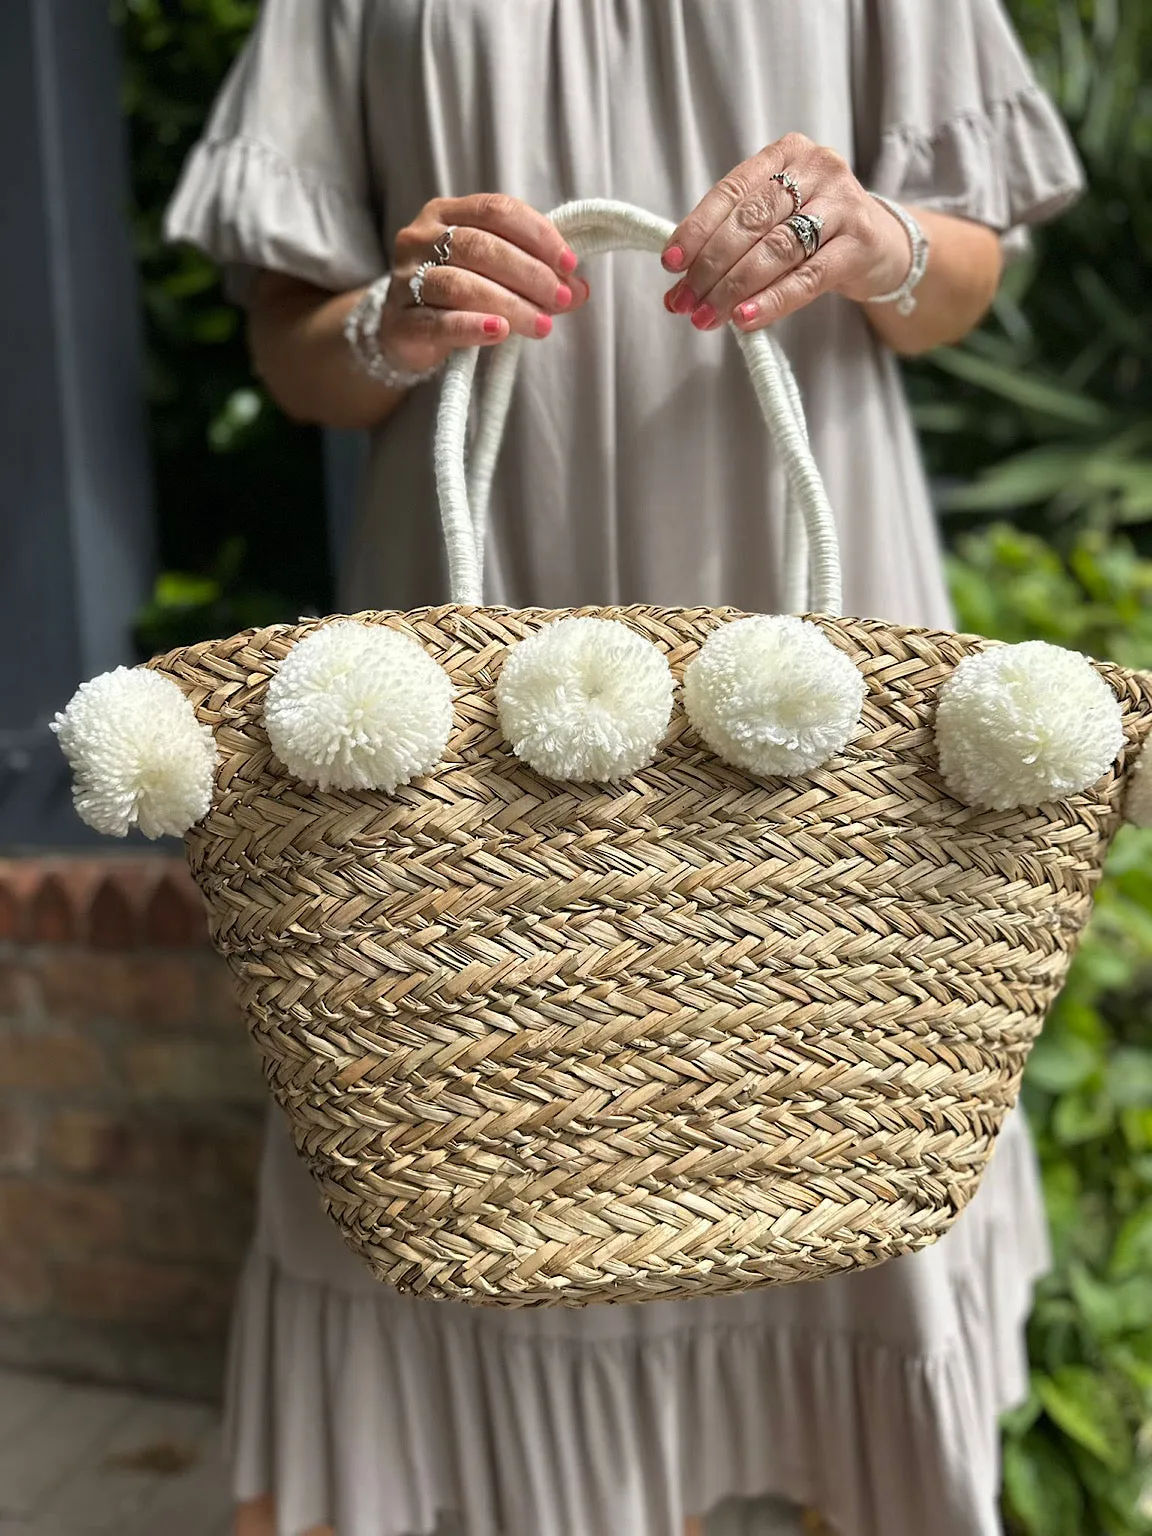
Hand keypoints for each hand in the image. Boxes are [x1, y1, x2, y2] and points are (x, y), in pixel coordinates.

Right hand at [379, 194, 589, 372]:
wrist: (402, 335)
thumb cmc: (455, 297)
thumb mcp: (495, 276)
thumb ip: (534, 275)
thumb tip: (581, 288)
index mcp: (445, 214)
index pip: (496, 210)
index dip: (537, 234)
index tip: (569, 263)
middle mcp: (421, 238)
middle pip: (480, 246)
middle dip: (529, 273)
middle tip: (561, 299)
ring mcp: (406, 280)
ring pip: (460, 284)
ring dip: (509, 303)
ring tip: (542, 325)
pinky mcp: (401, 322)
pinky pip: (438, 323)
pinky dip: (471, 326)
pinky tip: (498, 332)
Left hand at [661, 135, 910, 331]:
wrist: (883, 245)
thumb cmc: (817, 230)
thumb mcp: (776, 218)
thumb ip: (734, 237)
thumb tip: (678, 281)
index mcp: (786, 154)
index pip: (731, 191)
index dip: (697, 229)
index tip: (670, 264)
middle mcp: (817, 170)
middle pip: (752, 221)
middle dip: (710, 266)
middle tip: (683, 302)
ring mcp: (843, 205)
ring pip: (776, 249)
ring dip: (733, 288)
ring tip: (705, 317)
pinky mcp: (859, 245)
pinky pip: (807, 278)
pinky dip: (772, 300)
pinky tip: (745, 319)